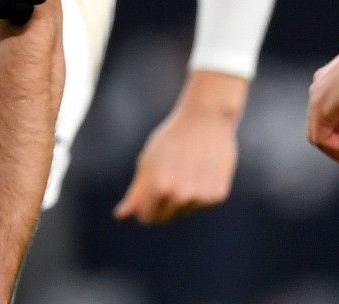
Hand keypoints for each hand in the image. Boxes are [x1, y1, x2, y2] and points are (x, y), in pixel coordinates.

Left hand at [114, 76, 242, 223]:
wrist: (206, 121)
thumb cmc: (171, 140)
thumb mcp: (148, 162)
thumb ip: (136, 192)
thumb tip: (120, 215)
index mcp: (158, 187)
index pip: (146, 216)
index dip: (143, 209)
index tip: (145, 199)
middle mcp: (180, 196)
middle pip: (165, 217)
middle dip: (161, 205)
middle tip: (165, 181)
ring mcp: (200, 197)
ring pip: (184, 210)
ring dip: (181, 199)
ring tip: (184, 171)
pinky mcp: (217, 196)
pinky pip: (202, 203)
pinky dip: (199, 192)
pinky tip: (201, 171)